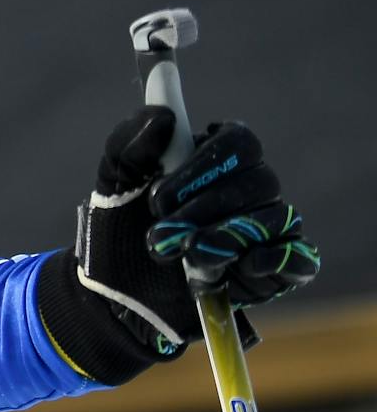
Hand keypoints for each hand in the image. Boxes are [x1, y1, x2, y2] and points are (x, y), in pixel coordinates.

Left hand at [36, 107, 318, 384]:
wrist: (116, 298)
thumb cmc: (118, 235)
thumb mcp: (112, 190)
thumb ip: (129, 147)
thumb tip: (163, 114)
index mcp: (212, 160)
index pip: (238, 142)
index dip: (205, 164)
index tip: (160, 195)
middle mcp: (247, 190)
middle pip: (257, 180)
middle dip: (204, 209)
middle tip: (159, 235)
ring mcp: (265, 230)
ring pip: (274, 219)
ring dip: (225, 237)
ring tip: (186, 256)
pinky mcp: (275, 271)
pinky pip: (299, 258)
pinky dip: (275, 260)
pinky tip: (242, 266)